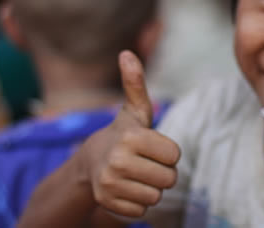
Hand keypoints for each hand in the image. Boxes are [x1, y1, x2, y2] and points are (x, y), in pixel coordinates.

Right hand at [77, 51, 180, 216]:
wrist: (88, 165)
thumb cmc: (121, 135)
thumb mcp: (133, 111)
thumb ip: (135, 84)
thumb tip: (127, 53)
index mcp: (130, 137)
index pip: (175, 156)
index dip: (168, 152)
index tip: (152, 147)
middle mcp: (117, 161)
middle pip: (169, 179)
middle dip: (162, 172)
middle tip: (145, 163)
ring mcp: (110, 184)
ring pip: (156, 197)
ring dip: (151, 188)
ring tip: (136, 175)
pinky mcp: (108, 204)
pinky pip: (143, 211)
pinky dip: (139, 203)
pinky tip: (127, 189)